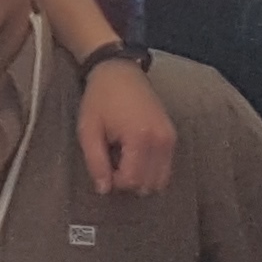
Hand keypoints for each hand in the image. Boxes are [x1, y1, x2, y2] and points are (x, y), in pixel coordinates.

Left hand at [72, 52, 174, 196]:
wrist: (119, 71)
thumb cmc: (100, 99)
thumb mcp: (88, 130)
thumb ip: (96, 162)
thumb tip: (104, 190)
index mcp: (140, 138)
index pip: (132, 180)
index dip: (115, 182)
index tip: (104, 167)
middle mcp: (161, 140)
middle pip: (149, 184)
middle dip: (129, 182)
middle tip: (113, 165)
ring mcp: (170, 138)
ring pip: (161, 179)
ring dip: (142, 178)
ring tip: (124, 161)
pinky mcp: (173, 135)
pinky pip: (166, 167)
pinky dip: (151, 169)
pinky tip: (135, 155)